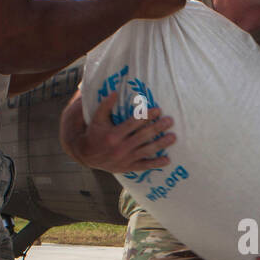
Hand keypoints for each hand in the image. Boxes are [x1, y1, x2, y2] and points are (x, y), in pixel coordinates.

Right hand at [60, 86, 175, 173]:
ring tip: (173, 137)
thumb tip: (115, 92)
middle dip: (158, 128)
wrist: (86, 155)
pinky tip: (167, 160)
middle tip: (170, 121)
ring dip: (161, 144)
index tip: (158, 110)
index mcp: (113, 134)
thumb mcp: (97, 119)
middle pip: (143, 136)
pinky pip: (144, 166)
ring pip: (146, 151)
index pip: (133, 123)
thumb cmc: (94, 133)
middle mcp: (120, 147)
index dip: (147, 116)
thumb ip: (105, 106)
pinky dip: (156, 164)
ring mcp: (125, 159)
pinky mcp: (128, 167)